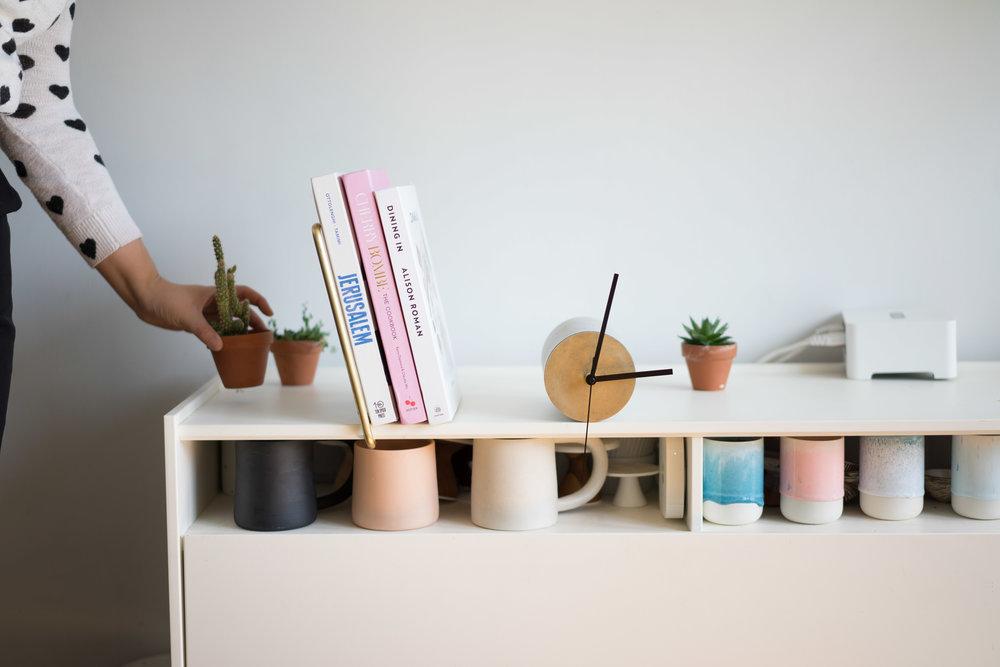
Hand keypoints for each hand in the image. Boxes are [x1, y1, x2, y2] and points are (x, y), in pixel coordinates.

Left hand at [139, 278, 271, 350]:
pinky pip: (215, 331)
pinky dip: (222, 338)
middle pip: (239, 311)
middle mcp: (214, 303)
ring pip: (228, 322)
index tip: (269, 313)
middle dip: (252, 322)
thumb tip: (220, 347)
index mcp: (216, 294)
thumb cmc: (167, 299)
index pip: (244, 293)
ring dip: (238, 331)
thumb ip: (205, 332)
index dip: (259, 301)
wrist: (145, 299)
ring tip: (249, 344)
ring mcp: (205, 313)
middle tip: (262, 336)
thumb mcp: (188, 316)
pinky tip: (226, 348)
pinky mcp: (196, 322)